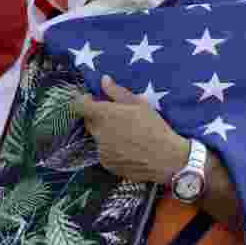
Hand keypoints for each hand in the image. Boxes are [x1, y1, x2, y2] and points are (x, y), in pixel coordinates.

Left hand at [72, 75, 187, 184]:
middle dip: (96, 117)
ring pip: (97, 138)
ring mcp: (101, 151)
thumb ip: (117, 92)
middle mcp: (98, 133)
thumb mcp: (139, 104)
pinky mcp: (106, 165)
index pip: (80, 105)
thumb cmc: (154, 127)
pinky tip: (128, 149)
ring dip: (105, 134)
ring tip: (127, 135)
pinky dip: (111, 149)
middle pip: (88, 122)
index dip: (84, 101)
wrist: (166, 158)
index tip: (93, 99)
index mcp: (104, 115)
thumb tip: (103, 80)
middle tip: (116, 117)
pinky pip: (104, 153)